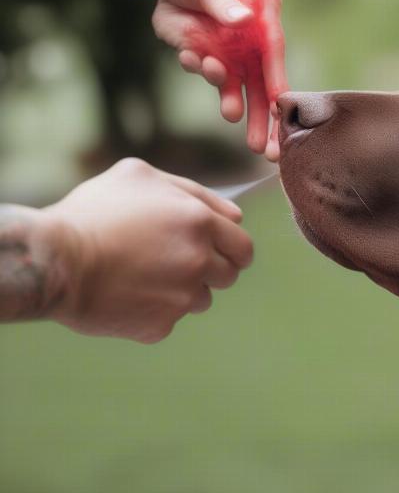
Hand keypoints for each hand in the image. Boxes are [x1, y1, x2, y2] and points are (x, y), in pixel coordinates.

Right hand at [43, 158, 252, 343]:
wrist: (53, 260)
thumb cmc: (95, 211)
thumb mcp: (141, 176)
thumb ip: (194, 191)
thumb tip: (235, 214)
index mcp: (200, 222)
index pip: (243, 247)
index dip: (233, 249)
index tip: (222, 251)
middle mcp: (198, 261)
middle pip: (228, 276)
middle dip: (211, 269)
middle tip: (179, 260)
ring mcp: (181, 297)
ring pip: (201, 299)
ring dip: (184, 289)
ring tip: (147, 274)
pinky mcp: (160, 325)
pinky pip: (171, 319)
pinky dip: (156, 309)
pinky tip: (130, 293)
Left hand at [151, 0, 287, 160]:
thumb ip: (223, 4)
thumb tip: (245, 22)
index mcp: (263, 12)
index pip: (274, 50)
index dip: (277, 81)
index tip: (280, 110)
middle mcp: (253, 37)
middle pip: (261, 81)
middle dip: (264, 117)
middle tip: (266, 150)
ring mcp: (233, 52)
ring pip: (238, 87)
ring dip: (235, 104)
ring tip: (231, 115)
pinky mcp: (212, 59)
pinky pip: (208, 76)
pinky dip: (200, 71)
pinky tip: (189, 56)